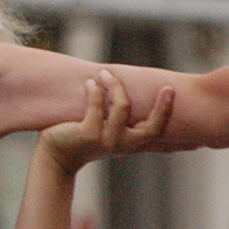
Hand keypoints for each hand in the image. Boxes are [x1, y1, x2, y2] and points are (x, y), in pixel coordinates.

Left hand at [41, 71, 173, 173]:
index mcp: (131, 143)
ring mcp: (107, 141)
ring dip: (114, 86)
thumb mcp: (108, 131)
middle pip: (151, 127)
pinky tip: (90, 83)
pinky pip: (97, 106)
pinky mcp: (89, 134)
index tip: (171, 90)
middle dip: (162, 107)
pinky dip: (94, 90)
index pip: (157, 131)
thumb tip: (134, 94)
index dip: (166, 111)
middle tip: (166, 86)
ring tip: (104, 73)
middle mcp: (123, 144)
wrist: (57, 154)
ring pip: (122, 107)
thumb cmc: (83, 138)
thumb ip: (123, 120)